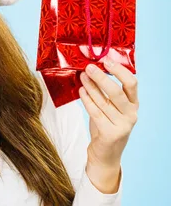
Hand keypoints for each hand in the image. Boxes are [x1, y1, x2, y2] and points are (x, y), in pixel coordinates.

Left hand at [79, 56, 138, 171]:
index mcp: (133, 104)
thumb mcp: (110, 107)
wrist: (106, 153)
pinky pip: (95, 112)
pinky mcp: (110, 134)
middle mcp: (131, 114)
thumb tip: (92, 69)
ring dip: (90, 87)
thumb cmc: (106, 125)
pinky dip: (87, 100)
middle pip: (117, 92)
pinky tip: (80, 91)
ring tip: (81, 76)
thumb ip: (106, 92)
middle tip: (89, 67)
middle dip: (102, 78)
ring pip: (104, 102)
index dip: (120, 71)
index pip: (132, 84)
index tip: (106, 60)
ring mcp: (122, 125)